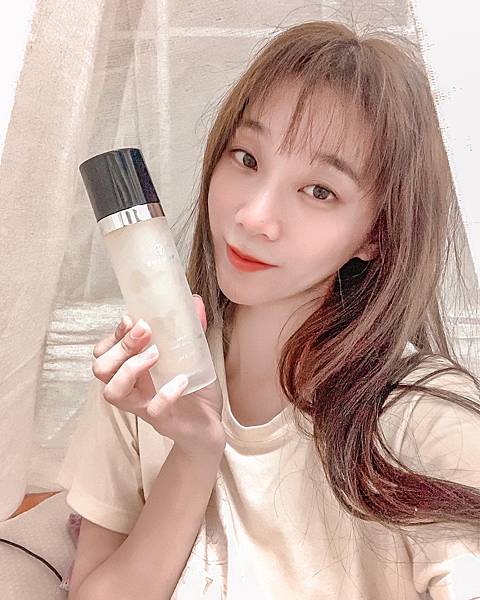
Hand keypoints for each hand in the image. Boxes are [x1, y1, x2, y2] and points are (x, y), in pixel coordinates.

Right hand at [91, 295, 225, 455]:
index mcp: (133, 369)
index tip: (131, 318)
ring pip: (113, 392)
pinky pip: (153, 410)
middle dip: (120, 346)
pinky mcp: (162, 420)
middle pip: (102, 368)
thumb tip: (193, 300)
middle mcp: (132, 387)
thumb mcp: (192, 355)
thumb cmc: (193, 390)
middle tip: (146, 332)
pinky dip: (165, 393)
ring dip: (130, 368)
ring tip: (156, 355)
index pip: (105, 351)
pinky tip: (181, 381)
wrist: (209, 425)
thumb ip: (191, 329)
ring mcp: (143, 405)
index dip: (113, 334)